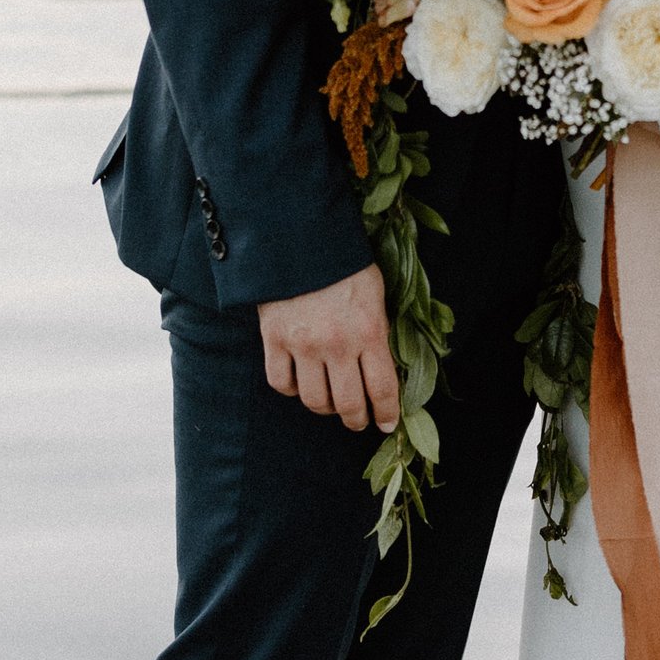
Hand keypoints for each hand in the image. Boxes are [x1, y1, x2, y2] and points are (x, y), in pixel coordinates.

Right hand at [259, 262, 399, 432]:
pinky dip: (291, 389)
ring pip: (314, 400)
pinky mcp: (273, 339)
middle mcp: (336, 344)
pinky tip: (300, 382)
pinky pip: (281, 384)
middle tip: (358, 420)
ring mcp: (302, 344)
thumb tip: (382, 367)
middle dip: (356, 419)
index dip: (386, 413)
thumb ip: (378, 331)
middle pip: (348, 404)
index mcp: (369, 331)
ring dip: (325, 408)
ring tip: (330, 402)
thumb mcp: (375, 293)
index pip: (382, 389)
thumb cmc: (343, 263)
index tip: (386, 424)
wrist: (299, 236)